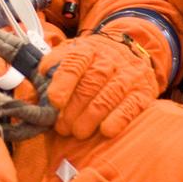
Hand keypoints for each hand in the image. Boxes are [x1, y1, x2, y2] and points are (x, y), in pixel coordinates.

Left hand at [39, 33, 157, 138]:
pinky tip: (106, 131)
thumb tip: (39, 79)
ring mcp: (129, 74)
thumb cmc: (93, 61)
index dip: (64, 82)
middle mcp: (110, 59)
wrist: (132, 50)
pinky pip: (131, 105)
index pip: (75, 62)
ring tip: (78, 132)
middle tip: (62, 127)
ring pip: (109, 96)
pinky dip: (118, 119)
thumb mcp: (72, 55)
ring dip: (91, 117)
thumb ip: (53, 66)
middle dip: (74, 107)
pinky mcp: (143, 91)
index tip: (54, 101)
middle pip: (91, 83)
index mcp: (89, 49)